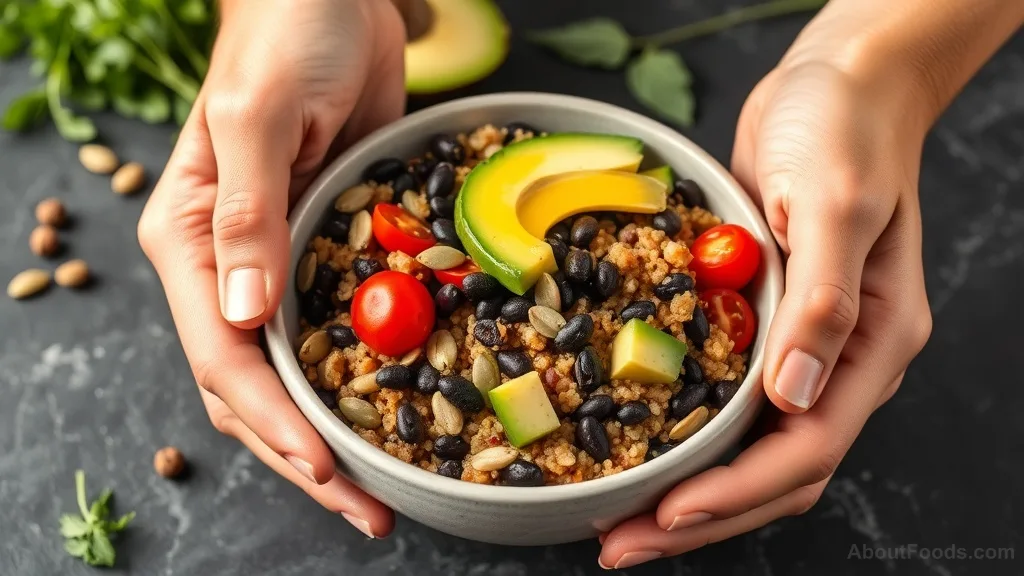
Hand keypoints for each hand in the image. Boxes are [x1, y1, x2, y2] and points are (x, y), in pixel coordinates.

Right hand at [137, 0, 404, 536]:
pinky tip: (403, 411)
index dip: (274, 423)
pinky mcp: (327, 253)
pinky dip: (366, 377)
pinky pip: (342, 330)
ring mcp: (281, 266)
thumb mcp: (260, 115)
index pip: (224, 357)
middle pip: (256, 388)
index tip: (327, 470)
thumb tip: (240, 315)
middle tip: (366, 510)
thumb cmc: (286, 34)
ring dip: (335, 434)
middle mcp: (228, 268)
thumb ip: (248, 210)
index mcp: (192, 242)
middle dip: (305, 456)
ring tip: (383, 488)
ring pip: (297, 374)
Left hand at [598, 59, 933, 567]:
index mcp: (872, 345)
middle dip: (700, 517)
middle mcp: (836, 360)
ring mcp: (799, 347)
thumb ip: (820, 301)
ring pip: (747, 448)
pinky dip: (683, 433)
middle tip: (621, 545)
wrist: (835, 83)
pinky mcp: (760, 324)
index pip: (805, 449)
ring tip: (619, 519)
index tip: (667, 516)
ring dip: (687, 490)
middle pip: (773, 472)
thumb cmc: (843, 130)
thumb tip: (793, 396)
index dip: (735, 493)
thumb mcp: (834, 205)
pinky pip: (725, 400)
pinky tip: (636, 445)